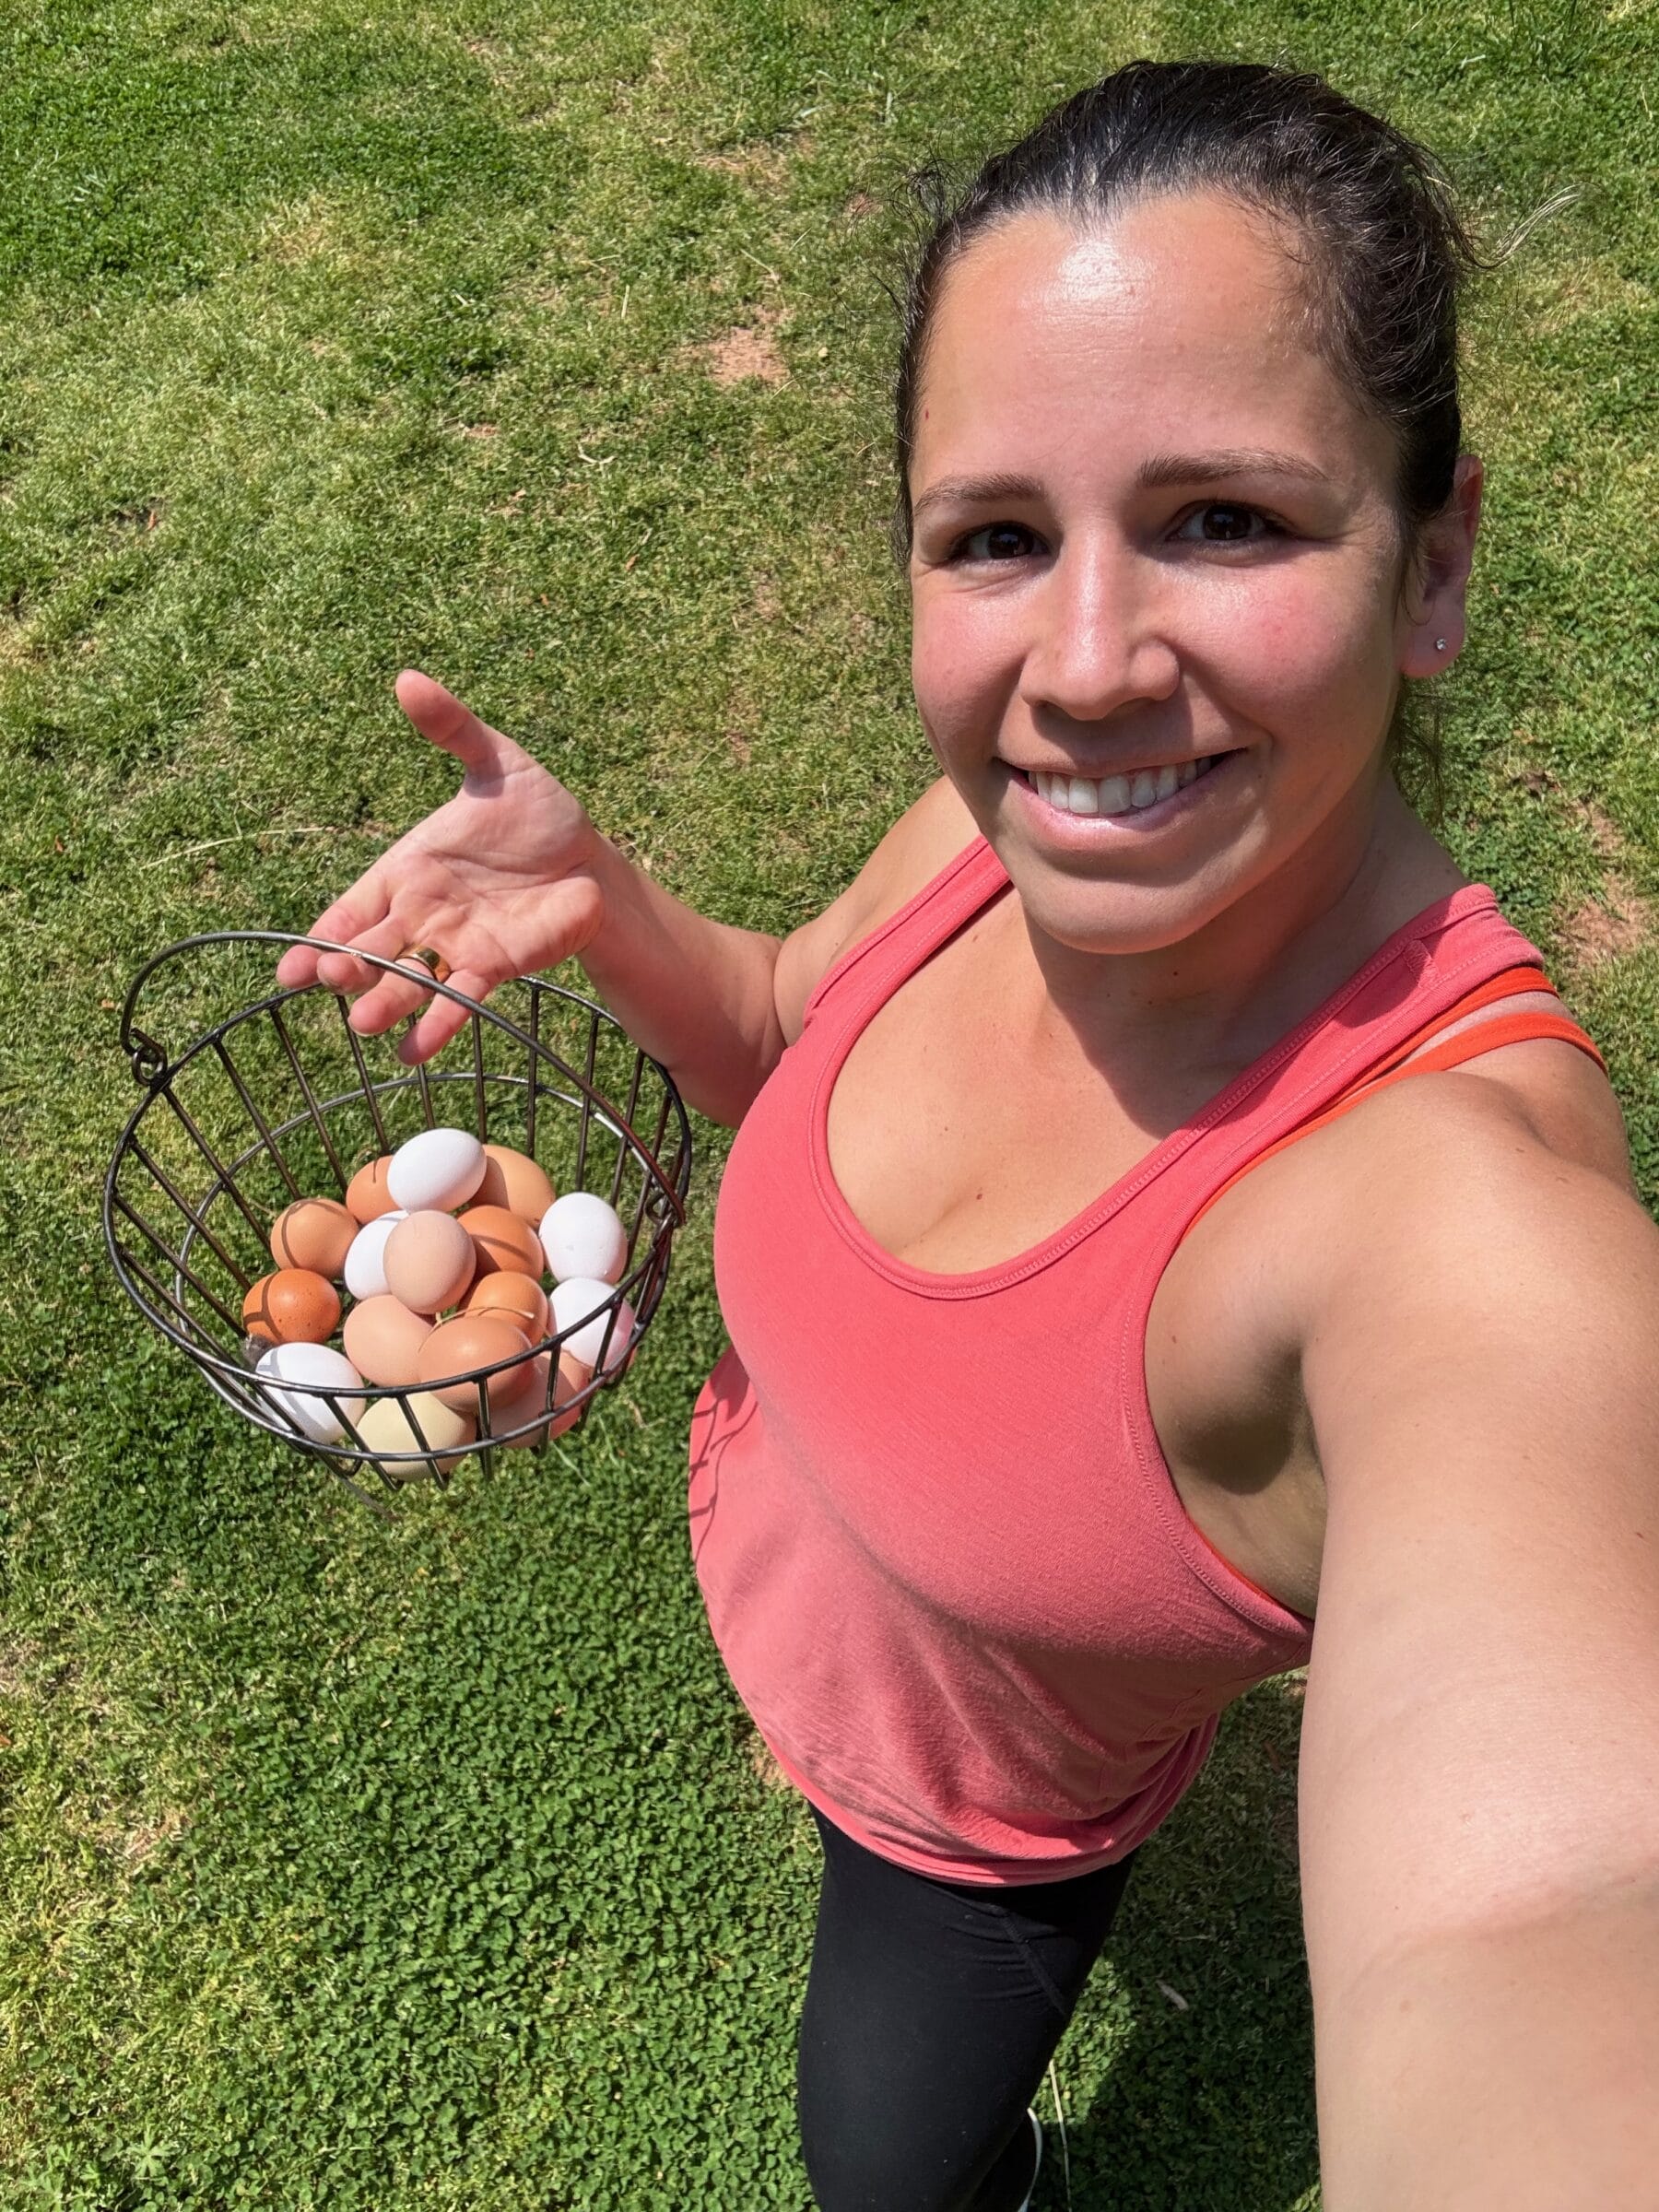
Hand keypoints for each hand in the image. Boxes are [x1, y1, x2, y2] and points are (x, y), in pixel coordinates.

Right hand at [275, 671, 606, 1062]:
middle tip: (327, 982)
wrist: (589, 857)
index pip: (351, 911)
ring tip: (362, 1025)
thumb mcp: (497, 762)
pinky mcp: (495, 967)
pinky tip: (413, 1054)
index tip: (291, 965)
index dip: (321, 938)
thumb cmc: (537, 811)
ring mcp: (455, 945)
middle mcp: (420, 915)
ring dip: (387, 1003)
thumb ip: (453, 729)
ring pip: (410, 980)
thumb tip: (408, 679)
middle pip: (373, 950)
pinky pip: (462, 1000)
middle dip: (348, 969)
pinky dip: (438, 1027)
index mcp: (406, 871)